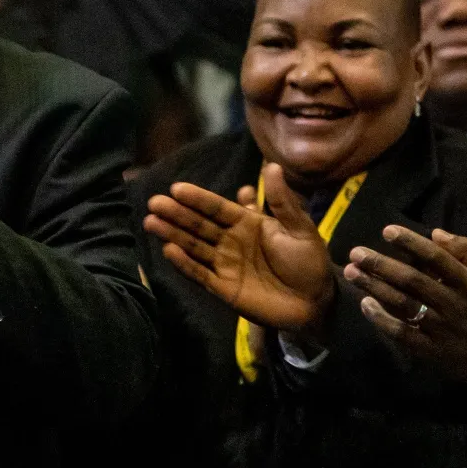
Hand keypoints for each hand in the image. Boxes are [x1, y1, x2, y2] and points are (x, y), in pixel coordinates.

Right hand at [144, 162, 336, 334]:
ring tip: (151, 223)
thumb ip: (282, 201)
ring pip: (194, 247)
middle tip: (154, 203)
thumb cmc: (309, 262)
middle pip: (198, 225)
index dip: (198, 199)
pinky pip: (200, 274)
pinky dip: (184, 264)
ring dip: (172, 235)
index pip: (216, 208)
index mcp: (246, 223)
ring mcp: (224, 265)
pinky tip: (169, 251)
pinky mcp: (222, 288)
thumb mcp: (299, 228)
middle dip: (177, 214)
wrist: (316, 302)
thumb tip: (271, 165)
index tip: (177, 189)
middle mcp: (230, 241)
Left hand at [345, 226, 466, 385]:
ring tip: (351, 273)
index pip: (436, 258)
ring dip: (375, 288)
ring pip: (403, 305)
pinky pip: (402, 334)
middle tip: (356, 252)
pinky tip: (365, 305)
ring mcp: (441, 329)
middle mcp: (452, 304)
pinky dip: (382, 320)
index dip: (411, 243)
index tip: (387, 231)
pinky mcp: (432, 350)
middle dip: (381, 265)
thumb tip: (435, 233)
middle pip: (412, 281)